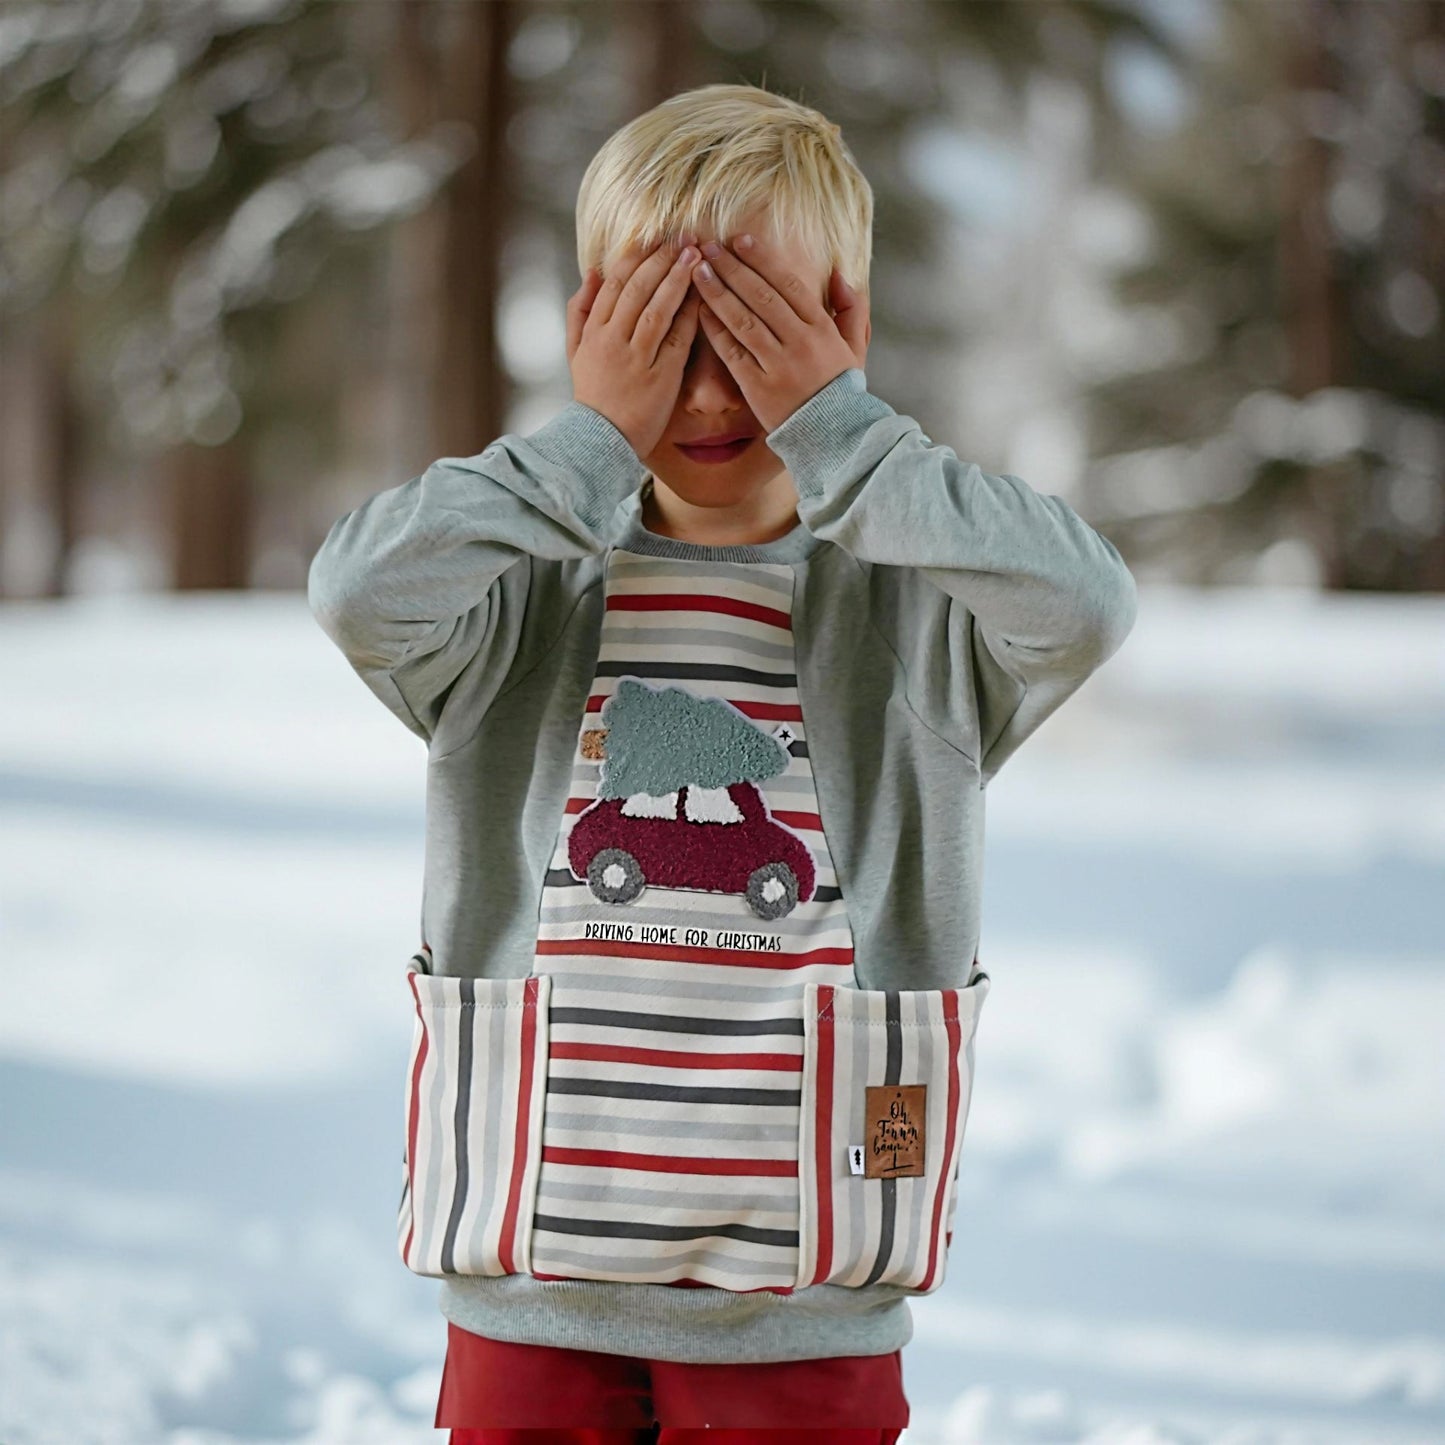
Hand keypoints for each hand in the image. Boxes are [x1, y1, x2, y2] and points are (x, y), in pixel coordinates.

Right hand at [567, 235, 701, 457]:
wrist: (599, 440)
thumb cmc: (592, 395)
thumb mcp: (575, 351)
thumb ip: (580, 310)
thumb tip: (593, 271)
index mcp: (594, 331)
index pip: (615, 282)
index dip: (637, 256)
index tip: (655, 236)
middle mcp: (612, 340)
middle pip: (637, 288)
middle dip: (661, 259)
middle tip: (683, 237)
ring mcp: (636, 358)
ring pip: (657, 308)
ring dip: (677, 279)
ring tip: (696, 255)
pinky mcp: (659, 377)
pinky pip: (676, 338)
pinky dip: (689, 314)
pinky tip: (703, 296)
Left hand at [690, 233, 870, 432]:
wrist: (835, 436)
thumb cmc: (841, 389)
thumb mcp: (856, 347)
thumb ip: (852, 309)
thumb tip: (839, 274)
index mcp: (821, 328)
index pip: (788, 284)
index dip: (762, 260)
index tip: (741, 241)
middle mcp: (799, 342)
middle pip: (760, 296)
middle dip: (733, 268)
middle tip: (709, 247)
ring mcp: (777, 365)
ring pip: (743, 320)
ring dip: (717, 293)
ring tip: (698, 271)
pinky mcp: (757, 387)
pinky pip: (731, 352)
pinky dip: (714, 330)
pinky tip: (699, 310)